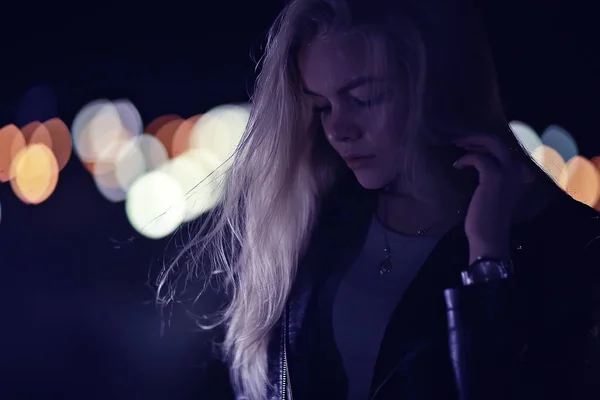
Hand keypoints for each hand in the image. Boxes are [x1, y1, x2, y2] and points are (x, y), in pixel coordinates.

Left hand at [453, 134, 533, 263]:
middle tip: (461, 141)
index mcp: (520, 173)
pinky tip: (457, 166)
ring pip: (492, 143)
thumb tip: (480, 160)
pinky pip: (479, 158)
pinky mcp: (494, 177)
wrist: (489, 236)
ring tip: (458, 146)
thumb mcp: (494, 193)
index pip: (508, 147)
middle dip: (478, 137)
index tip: (472, 143)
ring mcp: (507, 172)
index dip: (488, 141)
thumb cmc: (487, 217)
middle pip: (499, 141)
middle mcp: (517, 170)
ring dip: (472, 142)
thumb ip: (493, 176)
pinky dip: (466, 159)